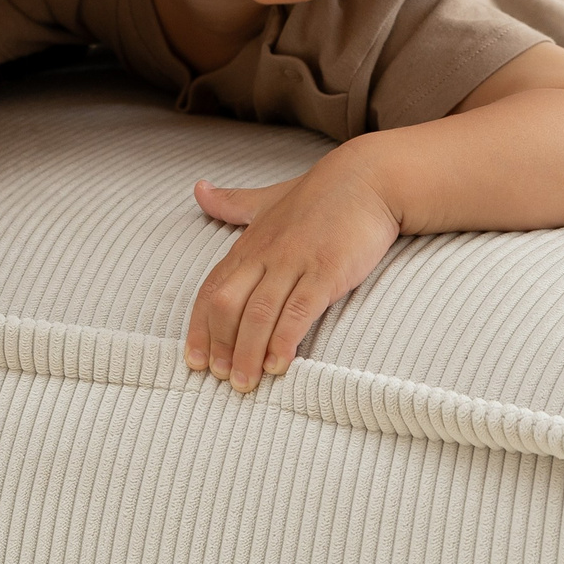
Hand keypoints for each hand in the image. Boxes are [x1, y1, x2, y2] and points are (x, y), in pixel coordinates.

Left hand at [185, 150, 401, 391]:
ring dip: (247, 353)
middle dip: (220, 345)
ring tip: (244, 383)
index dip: (199, 327)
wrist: (368, 179)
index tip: (195, 360)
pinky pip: (298, 311)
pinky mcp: (326, 271)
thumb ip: (233, 203)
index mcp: (249, 243)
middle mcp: (265, 254)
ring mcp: (295, 262)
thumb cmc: (319, 195)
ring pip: (259, 313)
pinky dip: (284, 340)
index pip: (212, 289)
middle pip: (227, 305)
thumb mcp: (269, 199)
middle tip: (220, 378)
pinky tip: (278, 364)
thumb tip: (198, 189)